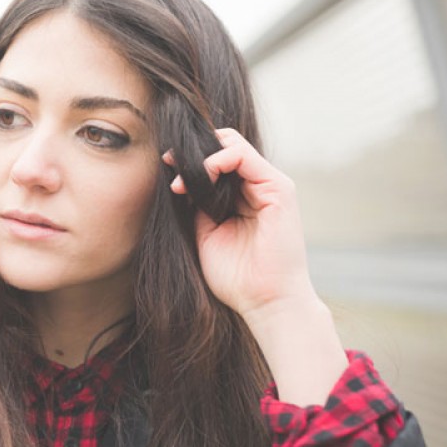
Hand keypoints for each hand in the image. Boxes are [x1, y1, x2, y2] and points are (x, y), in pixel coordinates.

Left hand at [164, 128, 315, 319]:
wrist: (265, 302)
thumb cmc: (237, 277)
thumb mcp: (206, 233)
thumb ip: (198, 205)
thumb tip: (180, 181)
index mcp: (243, 197)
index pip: (218, 160)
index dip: (190, 159)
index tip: (167, 168)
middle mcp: (258, 187)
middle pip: (224, 146)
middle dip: (193, 153)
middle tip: (170, 165)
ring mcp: (270, 186)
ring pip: (233, 145)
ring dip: (201, 157)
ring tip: (183, 179)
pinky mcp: (279, 189)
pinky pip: (243, 156)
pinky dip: (217, 160)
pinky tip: (202, 175)